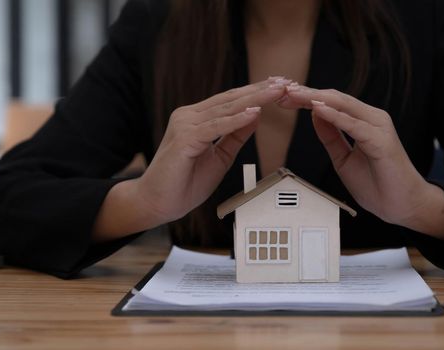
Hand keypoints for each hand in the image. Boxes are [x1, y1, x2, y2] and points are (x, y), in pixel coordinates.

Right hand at [136, 78, 290, 222]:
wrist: (157, 203)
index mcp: (196, 118)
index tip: (280, 86)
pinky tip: (254, 113)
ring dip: (254, 99)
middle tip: (285, 82)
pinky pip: (215, 127)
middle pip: (230, 99)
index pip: (230, 100)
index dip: (256, 92)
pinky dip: (236, 120)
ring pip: (225, 109)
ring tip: (277, 91)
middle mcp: (188, 116)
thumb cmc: (183, 183)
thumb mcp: (220, 157)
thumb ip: (235, 136)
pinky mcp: (184, 139)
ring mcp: (185, 125)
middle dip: (260, 90)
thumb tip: (255, 115)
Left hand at [278, 84, 443, 238]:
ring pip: (343, 105)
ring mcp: (378, 127)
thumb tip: (314, 114)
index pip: (331, 102)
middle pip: (334, 98)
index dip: (306, 97)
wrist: (402, 206)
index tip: (283, 95)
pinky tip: (317, 110)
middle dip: (306, 94)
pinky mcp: (381, 141)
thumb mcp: (342, 158)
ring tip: (294, 94)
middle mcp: (372, 118)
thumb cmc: (377, 183)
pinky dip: (335, 116)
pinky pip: (354, 125)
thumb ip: (330, 136)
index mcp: (363, 121)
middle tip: (282, 90)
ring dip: (316, 99)